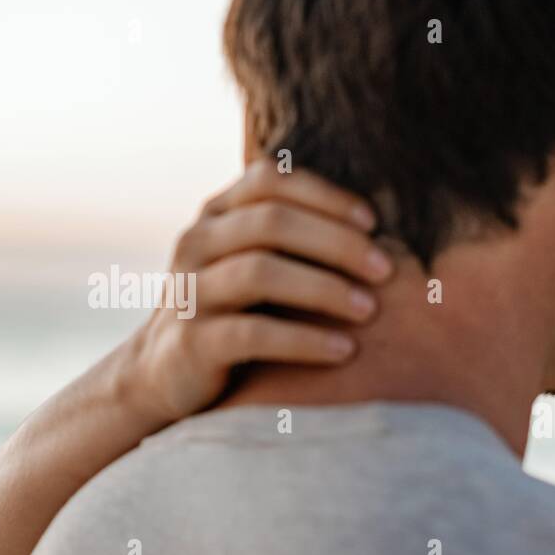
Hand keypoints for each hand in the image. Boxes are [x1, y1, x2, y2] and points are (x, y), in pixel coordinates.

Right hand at [121, 161, 393, 425]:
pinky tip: (344, 350)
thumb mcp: (258, 263)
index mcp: (218, 213)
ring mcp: (189, 291)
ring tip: (370, 309)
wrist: (167, 373)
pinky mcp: (192, 342)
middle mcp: (196, 242)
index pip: (271, 180)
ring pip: (260, 273)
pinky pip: (253, 334)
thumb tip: (383, 228)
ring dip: (325, 289)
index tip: (374, 223)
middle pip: (272, 223)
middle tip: (386, 271)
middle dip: (337, 244)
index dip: (325, 196)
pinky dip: (305, 341)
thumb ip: (298, 238)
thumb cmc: (237, 311)